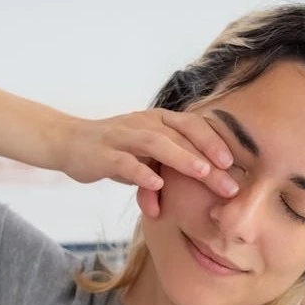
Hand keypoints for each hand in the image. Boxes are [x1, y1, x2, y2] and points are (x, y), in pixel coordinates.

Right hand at [57, 109, 236, 217]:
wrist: (70, 144)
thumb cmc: (118, 151)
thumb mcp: (149, 154)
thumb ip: (175, 164)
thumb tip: (211, 182)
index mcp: (159, 120)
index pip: (193, 125)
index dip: (214, 141)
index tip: (234, 163)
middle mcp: (143, 122)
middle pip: (181, 136)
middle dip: (208, 158)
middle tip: (230, 182)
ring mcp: (122, 136)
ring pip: (155, 143)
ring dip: (181, 157)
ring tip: (203, 172)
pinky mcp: (102, 154)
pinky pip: (124, 162)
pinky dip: (141, 173)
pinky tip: (157, 184)